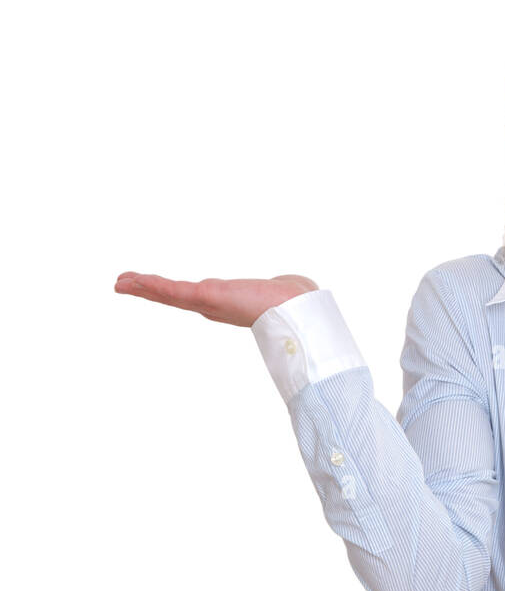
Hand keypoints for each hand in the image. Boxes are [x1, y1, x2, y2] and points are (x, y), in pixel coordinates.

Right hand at [114, 272, 319, 327]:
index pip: (192, 297)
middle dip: (148, 290)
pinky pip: (172, 290)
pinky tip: (133, 281)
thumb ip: (283, 290)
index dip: (171, 293)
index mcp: (227, 304)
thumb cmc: (296, 304)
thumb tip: (296, 287)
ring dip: (143, 287)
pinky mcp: (207, 297)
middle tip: (121, 283)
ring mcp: (208, 304)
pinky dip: (152, 286)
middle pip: (174, 297)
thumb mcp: (282, 292)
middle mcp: (214, 306)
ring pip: (169, 294)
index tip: (153, 287)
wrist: (298, 310)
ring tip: (120, 282)